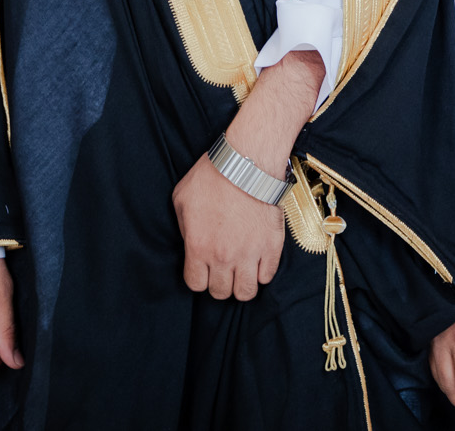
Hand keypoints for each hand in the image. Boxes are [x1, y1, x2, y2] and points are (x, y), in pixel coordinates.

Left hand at [172, 49, 322, 301]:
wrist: (248, 163)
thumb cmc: (212, 176)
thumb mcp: (181, 199)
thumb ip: (183, 228)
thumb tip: (190, 242)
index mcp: (198, 248)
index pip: (196, 284)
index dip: (199, 277)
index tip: (203, 268)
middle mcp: (223, 257)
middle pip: (220, 292)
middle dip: (219, 283)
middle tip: (223, 269)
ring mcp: (250, 254)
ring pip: (245, 292)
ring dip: (241, 285)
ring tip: (241, 271)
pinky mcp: (272, 247)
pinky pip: (267, 276)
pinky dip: (262, 273)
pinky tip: (258, 261)